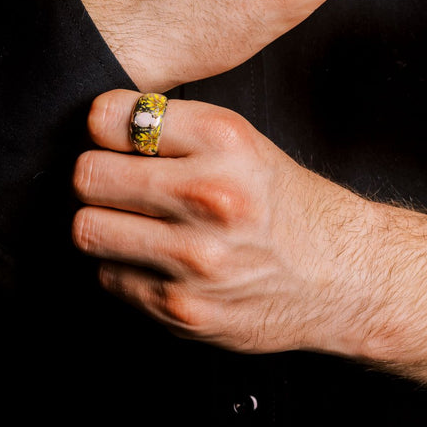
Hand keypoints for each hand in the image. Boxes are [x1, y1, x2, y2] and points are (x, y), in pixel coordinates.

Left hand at [71, 88, 373, 355]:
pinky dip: (125, 267)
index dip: (107, 128)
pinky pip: (109, 276)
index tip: (115, 138)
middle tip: (117, 183)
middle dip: (96, 177)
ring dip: (104, 224)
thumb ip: (174, 130)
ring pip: (86, 229)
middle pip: (87, 175)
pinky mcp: (182, 309)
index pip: (110, 118)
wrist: (340, 275)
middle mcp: (209, 195)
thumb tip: (97, 128)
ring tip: (135, 223)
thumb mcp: (242, 142)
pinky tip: (160, 261)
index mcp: (223, 140)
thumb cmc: (283, 204)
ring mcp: (193, 258)